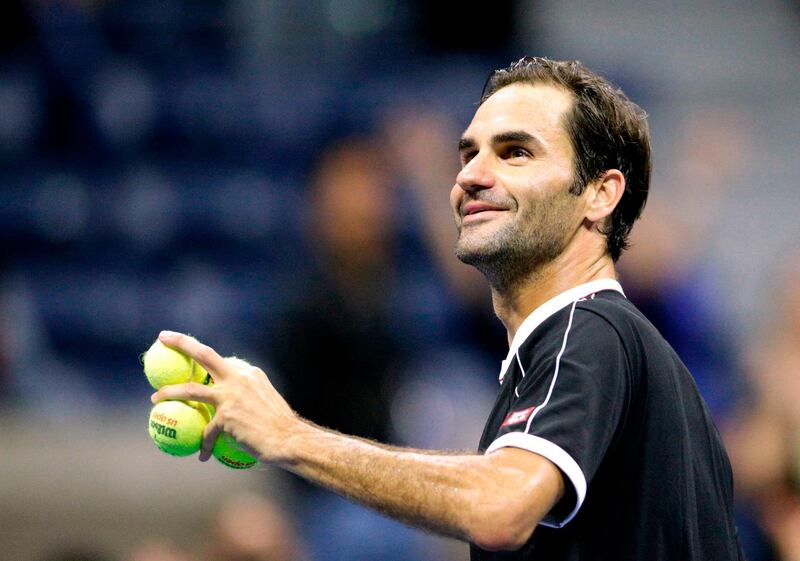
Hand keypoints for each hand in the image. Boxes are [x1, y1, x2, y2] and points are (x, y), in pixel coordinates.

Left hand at [150, 331, 298, 462]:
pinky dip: (203, 444)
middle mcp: (239, 378)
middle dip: (181, 342)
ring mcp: (232, 396)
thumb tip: (233, 404)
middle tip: (162, 338)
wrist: (288, 440)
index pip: (221, 359)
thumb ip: (248, 396)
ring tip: (154, 398)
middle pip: (204, 354)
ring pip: (192, 389)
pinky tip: (201, 455)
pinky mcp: (227, 416)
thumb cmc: (279, 425)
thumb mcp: (267, 401)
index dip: (201, 354)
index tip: (188, 353)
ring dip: (169, 392)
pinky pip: (206, 431)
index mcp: (249, 373)